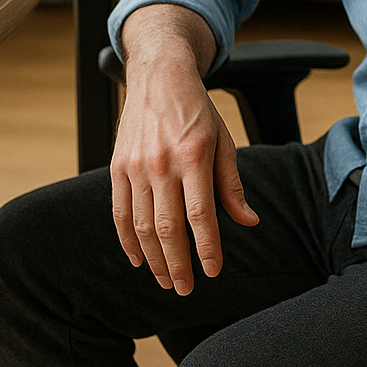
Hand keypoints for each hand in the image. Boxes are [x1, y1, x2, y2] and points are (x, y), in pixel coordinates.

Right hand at [109, 55, 257, 294]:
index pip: (201, 215)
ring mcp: (136, 167)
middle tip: (187, 288)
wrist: (159, 77)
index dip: (207, 248)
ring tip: (166, 279)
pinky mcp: (117, 167)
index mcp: (194, 157)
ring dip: (153, 259)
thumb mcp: (224, 141)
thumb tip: (248, 221)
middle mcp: (162, 164)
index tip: (213, 272)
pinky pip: (119, 212)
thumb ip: (232, 185)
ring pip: (141, 226)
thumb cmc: (198, 111)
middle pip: (168, 228)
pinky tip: (137, 259)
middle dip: (178, 264)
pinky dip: (127, 240)